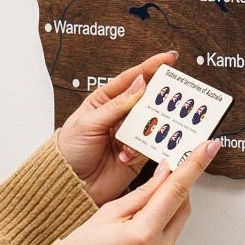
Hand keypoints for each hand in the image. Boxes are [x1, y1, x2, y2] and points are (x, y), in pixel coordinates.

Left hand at [55, 51, 178, 205]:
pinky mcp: (136, 155)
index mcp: (106, 101)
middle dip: (161, 99)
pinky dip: (144, 149)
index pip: (132, 79)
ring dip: (152, 127)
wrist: (69, 184)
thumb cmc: (69, 149)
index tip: (169, 59)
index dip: (151, 67)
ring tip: (151, 130)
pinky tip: (131, 154)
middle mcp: (120, 116)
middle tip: (175, 97)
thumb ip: (117, 105)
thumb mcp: (89, 122)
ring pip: (152, 124)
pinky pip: (150, 147)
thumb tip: (140, 84)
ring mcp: (129, 135)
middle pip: (147, 100)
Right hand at [64, 141, 216, 244]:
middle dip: (177, 191)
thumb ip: (143, 193)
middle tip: (164, 179)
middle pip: (182, 209)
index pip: (176, 191)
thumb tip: (166, 173)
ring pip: (177, 229)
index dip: (195, 166)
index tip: (209, 148)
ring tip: (135, 219)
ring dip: (166, 215)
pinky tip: (135, 241)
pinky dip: (159, 237)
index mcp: (142, 234)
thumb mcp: (108, 213)